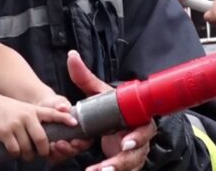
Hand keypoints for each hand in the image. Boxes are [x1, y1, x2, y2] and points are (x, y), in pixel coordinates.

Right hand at [0, 94, 77, 160]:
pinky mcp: (5, 132)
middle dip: (43, 151)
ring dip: (27, 155)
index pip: (54, 113)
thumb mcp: (26, 110)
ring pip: (28, 148)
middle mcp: (28, 116)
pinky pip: (15, 150)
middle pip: (42, 139)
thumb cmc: (9, 111)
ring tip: (25, 153)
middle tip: (41, 154)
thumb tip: (51, 138)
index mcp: (35, 111)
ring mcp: (16, 124)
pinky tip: (14, 151)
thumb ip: (39, 119)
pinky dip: (16, 154)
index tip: (74, 123)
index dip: (65, 118)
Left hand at [36, 94, 92, 162]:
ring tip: (52, 145)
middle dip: (68, 149)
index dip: (82, 144)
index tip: (74, 141)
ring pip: (65, 155)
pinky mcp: (53, 149)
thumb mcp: (59, 102)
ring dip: (59, 153)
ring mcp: (64, 145)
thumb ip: (62, 104)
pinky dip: (51, 154)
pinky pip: (54, 157)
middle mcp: (74, 139)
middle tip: (60, 144)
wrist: (42, 108)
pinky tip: (47, 148)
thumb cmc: (55, 104)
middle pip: (75, 150)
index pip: (87, 141)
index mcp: (81, 129)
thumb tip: (63, 108)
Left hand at [67, 50, 154, 170]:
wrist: (113, 122)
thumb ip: (86, 78)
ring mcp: (134, 153)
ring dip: (113, 169)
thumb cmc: (111, 108)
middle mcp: (139, 138)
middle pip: (137, 153)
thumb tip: (72, 57)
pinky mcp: (126, 163)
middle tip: (107, 166)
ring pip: (129, 165)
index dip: (138, 137)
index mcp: (138, 120)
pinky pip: (122, 170)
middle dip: (123, 160)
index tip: (125, 142)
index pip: (144, 130)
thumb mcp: (99, 94)